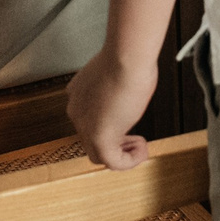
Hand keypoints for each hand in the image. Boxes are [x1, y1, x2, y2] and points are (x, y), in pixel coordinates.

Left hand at [66, 49, 158, 168]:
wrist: (127, 58)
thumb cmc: (128, 58)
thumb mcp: (118, 72)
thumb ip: (116, 87)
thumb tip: (129, 92)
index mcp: (77, 94)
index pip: (87, 119)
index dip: (110, 123)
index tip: (127, 119)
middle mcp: (76, 111)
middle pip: (91, 138)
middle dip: (116, 140)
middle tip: (135, 137)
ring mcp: (85, 126)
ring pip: (99, 154)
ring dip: (122, 153)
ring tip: (140, 145)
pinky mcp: (99, 138)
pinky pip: (114, 162)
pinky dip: (130, 161)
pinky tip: (143, 149)